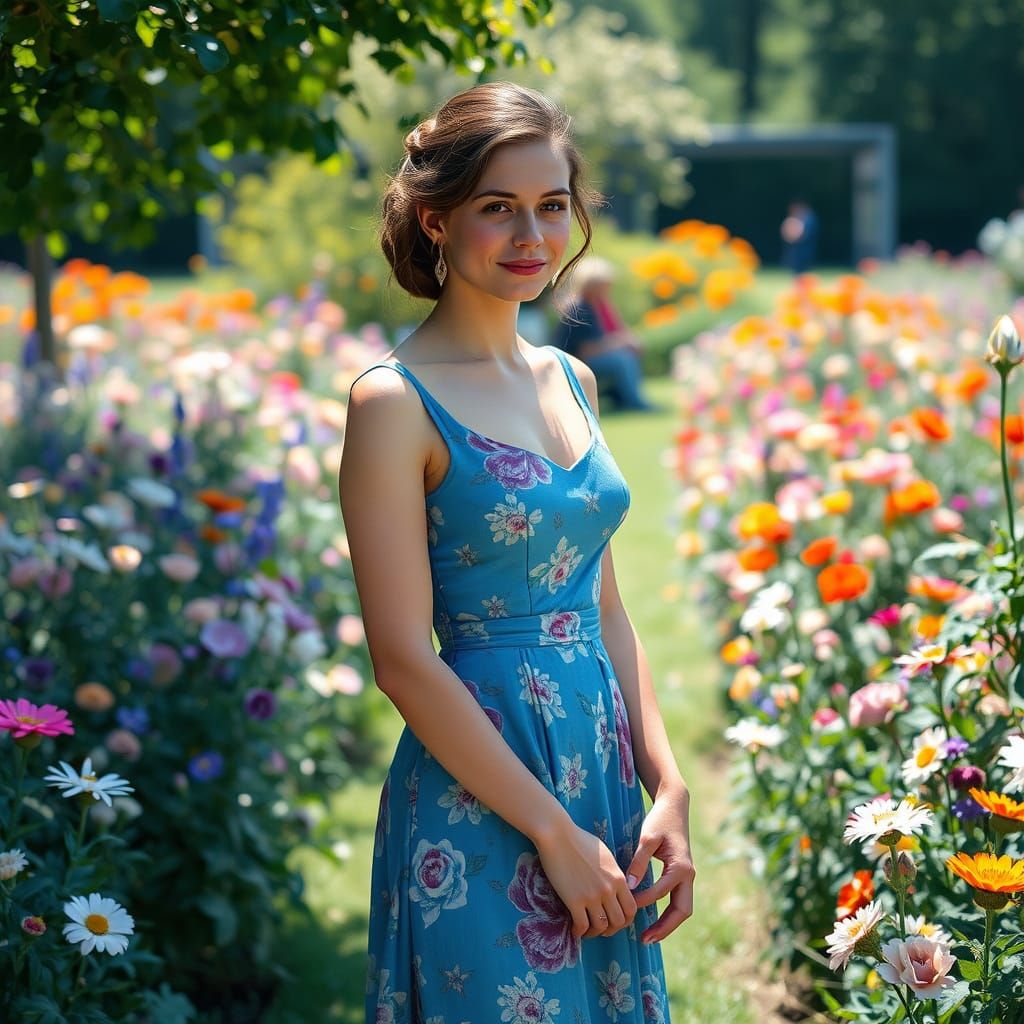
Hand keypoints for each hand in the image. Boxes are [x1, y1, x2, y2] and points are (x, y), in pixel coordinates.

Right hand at [534, 820, 636, 940]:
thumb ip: (613, 874)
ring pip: (601, 926)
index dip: (626, 920)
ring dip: (595, 933)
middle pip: (619, 922)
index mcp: (618, 877)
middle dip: (611, 930)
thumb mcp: (605, 855)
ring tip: (587, 931)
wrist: (557, 835)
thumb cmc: (579, 839)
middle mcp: (609, 889)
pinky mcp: (574, 900)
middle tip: (601, 929)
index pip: (632, 908)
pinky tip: (574, 929)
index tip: (616, 921)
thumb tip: (615, 886)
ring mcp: (592, 896)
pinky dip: (579, 932)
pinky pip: (582, 925)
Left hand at [625, 787, 694, 943]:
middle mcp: (689, 875)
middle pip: (682, 911)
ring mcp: (688, 877)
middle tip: (645, 940)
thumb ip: (639, 861)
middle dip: (665, 927)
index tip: (625, 905)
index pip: (660, 892)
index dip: (642, 901)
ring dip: (667, 924)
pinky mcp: (682, 875)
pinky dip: (667, 913)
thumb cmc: (660, 820)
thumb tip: (629, 885)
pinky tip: (652, 920)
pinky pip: (678, 900)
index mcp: (681, 867)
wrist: (674, 806)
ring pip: (683, 908)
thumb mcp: (647, 838)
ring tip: (648, 937)